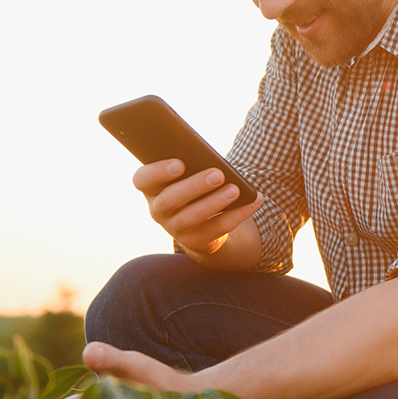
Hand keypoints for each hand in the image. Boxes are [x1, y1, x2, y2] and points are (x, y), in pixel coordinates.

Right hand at [133, 158, 262, 255]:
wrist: (199, 222)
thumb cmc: (192, 184)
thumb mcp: (187, 173)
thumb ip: (191, 162)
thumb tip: (210, 157)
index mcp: (152, 187)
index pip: (142, 179)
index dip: (157, 172)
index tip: (179, 163)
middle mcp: (158, 210)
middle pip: (169, 200)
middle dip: (194, 186)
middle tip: (218, 173)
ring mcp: (175, 228)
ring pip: (191, 218)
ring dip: (214, 202)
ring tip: (235, 189)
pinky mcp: (196, 241)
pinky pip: (218, 228)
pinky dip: (239, 214)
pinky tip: (254, 200)